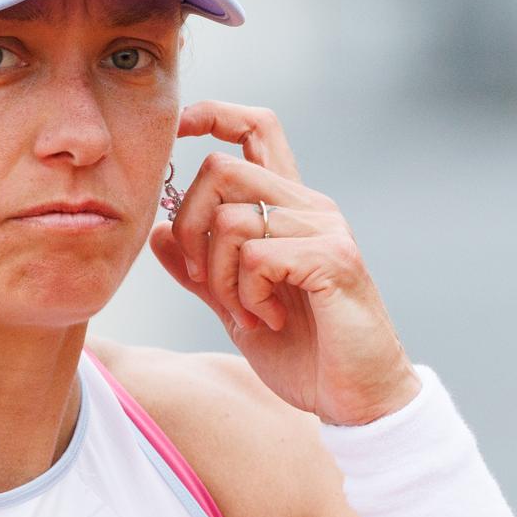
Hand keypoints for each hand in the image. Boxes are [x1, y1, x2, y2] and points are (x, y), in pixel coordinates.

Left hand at [148, 100, 420, 425]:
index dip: (212, 115)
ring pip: (232, 218)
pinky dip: (247, 295)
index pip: (256, 128)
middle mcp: (311, 207)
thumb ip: (203, 272)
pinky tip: (269, 320)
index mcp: (290, 210)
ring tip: (247, 314)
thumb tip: (157, 233)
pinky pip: (257, 255)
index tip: (179, 131)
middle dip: (189, 228)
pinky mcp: (334, 260)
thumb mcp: (239, 311)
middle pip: (221, 168)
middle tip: (207, 282)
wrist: (359, 402)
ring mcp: (326, 230)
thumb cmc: (307, 356)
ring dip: (221, 277)